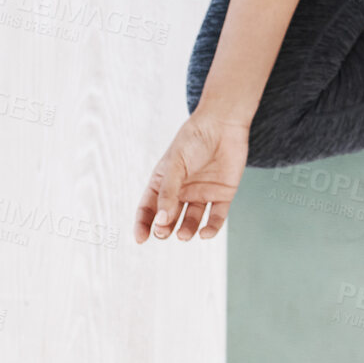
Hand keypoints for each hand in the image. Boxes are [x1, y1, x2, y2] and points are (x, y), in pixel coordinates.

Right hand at [135, 115, 250, 242]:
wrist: (223, 123)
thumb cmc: (193, 139)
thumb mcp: (175, 165)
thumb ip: (168, 192)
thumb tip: (161, 220)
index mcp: (164, 182)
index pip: (149, 207)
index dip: (143, 224)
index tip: (141, 238)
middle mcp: (182, 191)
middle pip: (169, 218)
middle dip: (165, 229)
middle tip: (164, 232)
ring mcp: (202, 193)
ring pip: (192, 220)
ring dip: (186, 230)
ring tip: (183, 235)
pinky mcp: (222, 195)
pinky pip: (216, 217)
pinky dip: (211, 228)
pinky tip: (205, 233)